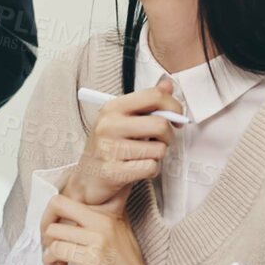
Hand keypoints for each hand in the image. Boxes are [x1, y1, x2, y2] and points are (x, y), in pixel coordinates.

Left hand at [39, 194, 156, 264]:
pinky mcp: (91, 259)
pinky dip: (50, 259)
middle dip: (44, 223)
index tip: (57, 230)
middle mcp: (104, 221)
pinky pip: (57, 250)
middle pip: (58, 204)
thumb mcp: (119, 237)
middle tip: (48, 241)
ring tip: (53, 259)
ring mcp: (98, 239)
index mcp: (110, 214)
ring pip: (54, 230)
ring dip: (47, 247)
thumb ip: (99, 223)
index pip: (70, 198)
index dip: (55, 213)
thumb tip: (69, 219)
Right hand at [66, 77, 181, 209]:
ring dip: (157, 156)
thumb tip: (167, 84)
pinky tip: (137, 168)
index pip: (153, 96)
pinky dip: (151, 170)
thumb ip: (146, 102)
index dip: (174, 106)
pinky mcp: (114, 172)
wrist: (87, 179)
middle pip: (160, 124)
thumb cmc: (110, 147)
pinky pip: (151, 167)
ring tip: (142, 156)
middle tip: (161, 141)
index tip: (176, 117)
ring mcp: (110, 148)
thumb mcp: (123, 119)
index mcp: (113, 107)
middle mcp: (109, 125)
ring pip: (159, 149)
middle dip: (168, 136)